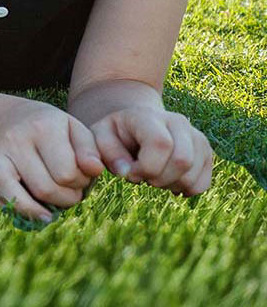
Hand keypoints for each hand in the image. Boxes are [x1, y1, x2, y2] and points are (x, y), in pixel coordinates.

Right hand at [0, 104, 106, 221]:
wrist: (7, 118)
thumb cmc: (50, 128)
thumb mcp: (75, 128)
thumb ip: (90, 150)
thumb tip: (95, 170)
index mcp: (42, 128)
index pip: (66, 173)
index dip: (81, 182)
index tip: (82, 178)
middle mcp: (15, 141)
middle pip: (44, 189)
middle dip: (65, 199)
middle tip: (72, 193)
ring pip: (14, 196)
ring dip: (39, 211)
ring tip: (52, 210)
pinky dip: (10, 209)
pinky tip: (27, 210)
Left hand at [89, 107, 214, 195]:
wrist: (137, 123)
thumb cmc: (115, 133)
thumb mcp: (100, 137)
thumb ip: (108, 153)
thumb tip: (126, 172)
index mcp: (149, 117)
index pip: (161, 144)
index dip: (146, 167)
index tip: (130, 173)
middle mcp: (179, 122)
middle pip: (182, 160)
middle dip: (158, 179)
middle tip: (142, 177)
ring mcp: (196, 137)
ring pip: (193, 175)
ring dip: (169, 185)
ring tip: (154, 176)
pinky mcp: (206, 153)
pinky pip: (203, 184)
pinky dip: (184, 189)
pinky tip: (168, 180)